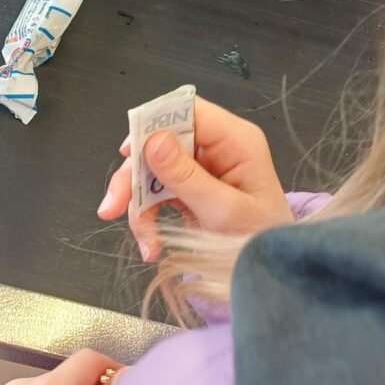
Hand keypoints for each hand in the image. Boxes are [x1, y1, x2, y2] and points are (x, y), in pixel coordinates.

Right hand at [97, 96, 291, 260]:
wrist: (271, 273)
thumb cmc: (261, 240)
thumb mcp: (224, 211)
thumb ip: (187, 177)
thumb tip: (152, 140)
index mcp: (235, 140)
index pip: (188, 112)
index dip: (153, 124)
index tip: (127, 151)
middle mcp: (217, 147)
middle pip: (161, 142)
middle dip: (135, 176)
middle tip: (113, 207)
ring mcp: (201, 168)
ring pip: (152, 170)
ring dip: (137, 203)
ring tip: (143, 240)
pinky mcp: (189, 189)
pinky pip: (156, 193)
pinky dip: (147, 218)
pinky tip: (151, 245)